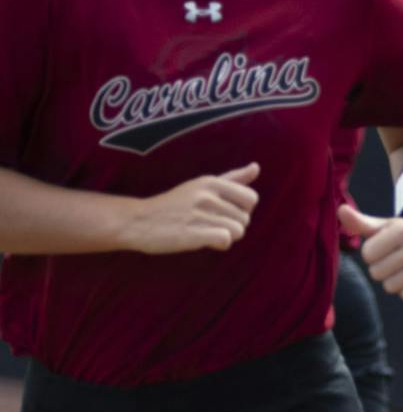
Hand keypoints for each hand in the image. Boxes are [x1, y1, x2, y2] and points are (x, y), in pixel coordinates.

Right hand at [122, 163, 259, 253]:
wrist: (137, 221)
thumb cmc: (174, 205)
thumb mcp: (202, 185)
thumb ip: (232, 178)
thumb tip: (257, 167)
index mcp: (211, 182)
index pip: (251, 198)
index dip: (242, 210)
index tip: (224, 212)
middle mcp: (207, 194)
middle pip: (245, 219)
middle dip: (232, 225)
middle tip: (208, 224)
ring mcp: (199, 213)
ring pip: (238, 231)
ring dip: (225, 236)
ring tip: (205, 232)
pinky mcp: (192, 232)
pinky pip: (226, 240)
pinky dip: (219, 244)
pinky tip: (203, 240)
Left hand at [339, 204, 402, 302]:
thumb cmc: (400, 235)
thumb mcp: (381, 227)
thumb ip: (359, 222)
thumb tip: (341, 210)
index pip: (367, 254)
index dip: (372, 253)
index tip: (384, 247)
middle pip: (377, 273)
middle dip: (381, 268)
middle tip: (394, 259)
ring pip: (391, 287)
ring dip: (393, 280)